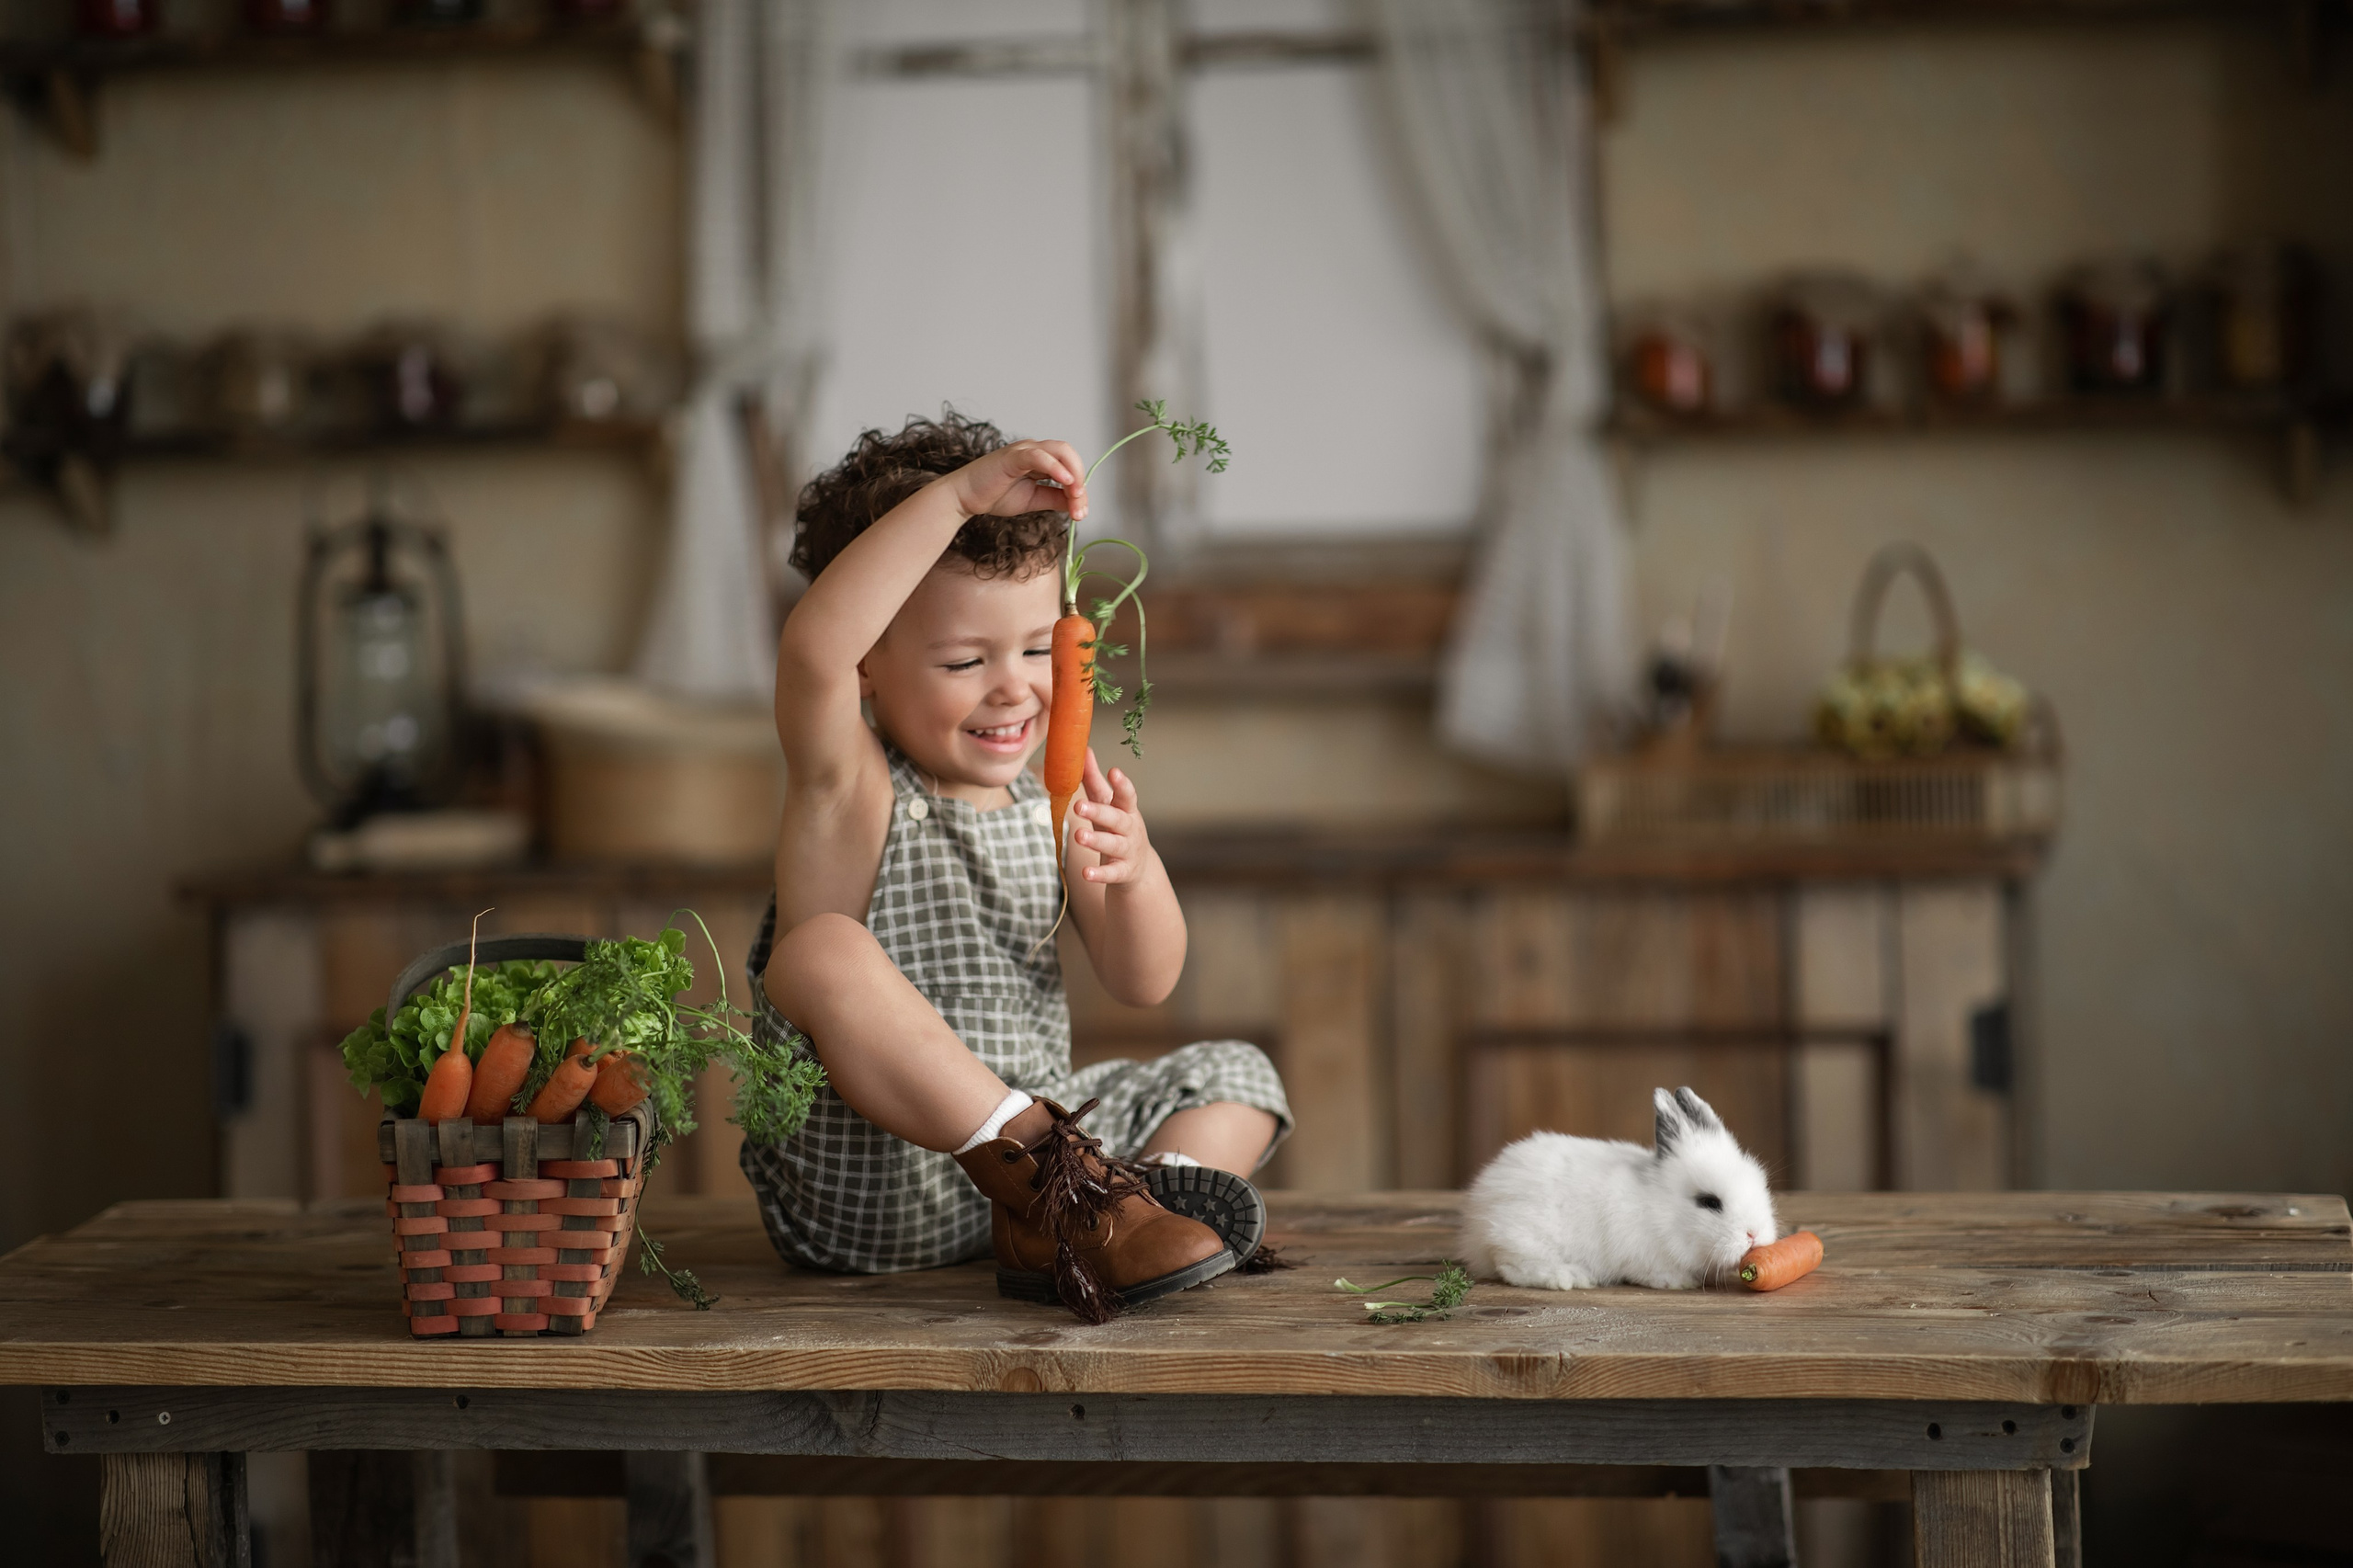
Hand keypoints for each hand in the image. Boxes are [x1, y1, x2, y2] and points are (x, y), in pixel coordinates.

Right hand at [945, 439, 1088, 523]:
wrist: (965, 497)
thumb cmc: (994, 495)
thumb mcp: (1033, 500)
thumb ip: (1054, 499)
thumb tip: (1076, 504)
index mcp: (1041, 460)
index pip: (1070, 467)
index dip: (1080, 490)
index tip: (1080, 513)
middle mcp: (1035, 450)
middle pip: (1069, 454)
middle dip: (1080, 480)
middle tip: (1079, 505)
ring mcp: (1024, 451)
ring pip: (1059, 451)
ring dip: (1073, 472)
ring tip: (1075, 494)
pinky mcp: (1012, 457)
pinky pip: (1038, 456)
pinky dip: (1054, 466)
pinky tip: (1065, 481)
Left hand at [1072, 748, 1153, 885]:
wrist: (1139, 870)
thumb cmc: (1117, 828)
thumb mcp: (1109, 805)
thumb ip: (1095, 779)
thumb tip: (1085, 749)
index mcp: (1127, 810)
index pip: (1127, 796)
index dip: (1122, 784)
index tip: (1114, 772)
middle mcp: (1129, 829)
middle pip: (1116, 819)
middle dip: (1098, 812)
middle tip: (1078, 806)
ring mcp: (1127, 851)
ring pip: (1113, 844)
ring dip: (1096, 840)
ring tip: (1078, 836)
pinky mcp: (1122, 872)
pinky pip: (1111, 873)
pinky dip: (1099, 874)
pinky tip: (1086, 874)